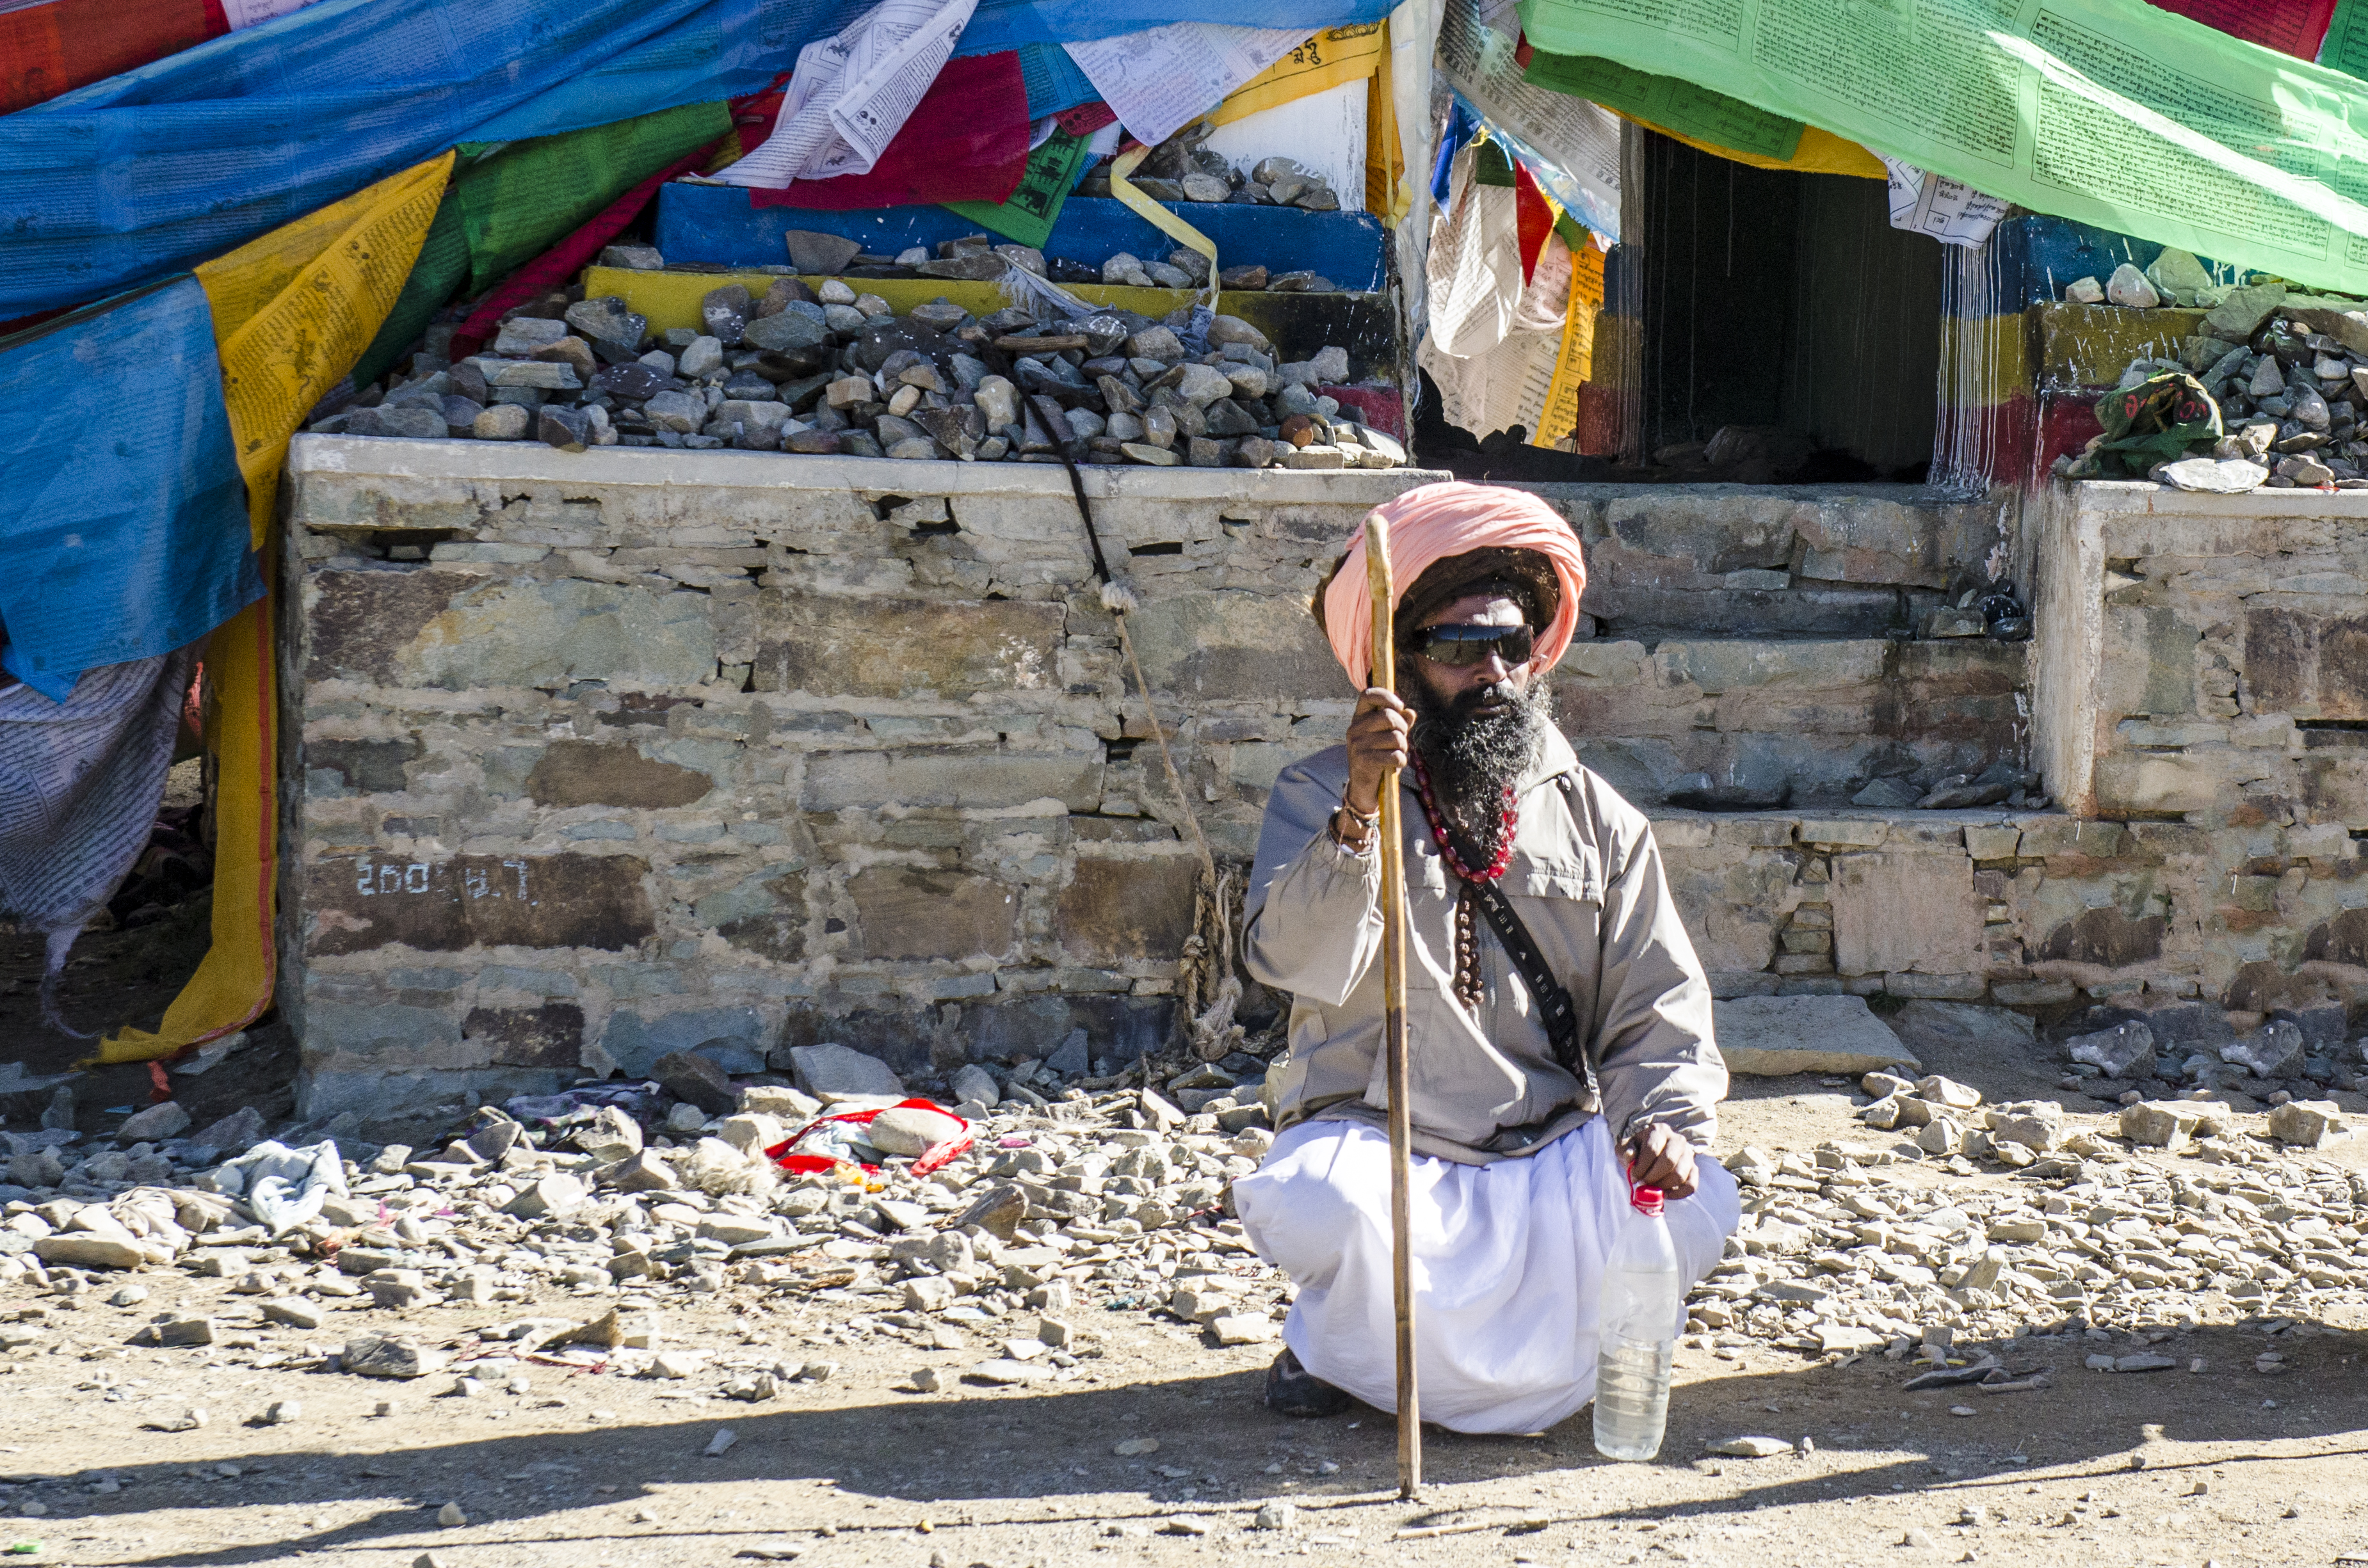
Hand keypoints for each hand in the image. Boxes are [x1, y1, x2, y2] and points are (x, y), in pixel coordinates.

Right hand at [1344, 686, 1412, 814]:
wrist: (1364, 787)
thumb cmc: (1378, 757)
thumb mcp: (1389, 737)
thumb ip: (1399, 723)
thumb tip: (1410, 712)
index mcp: (1359, 718)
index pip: (1368, 694)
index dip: (1387, 696)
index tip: (1398, 707)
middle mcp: (1355, 728)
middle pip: (1388, 716)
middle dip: (1403, 728)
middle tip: (1402, 739)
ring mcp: (1357, 744)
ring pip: (1395, 737)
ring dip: (1403, 747)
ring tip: (1398, 754)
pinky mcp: (1363, 761)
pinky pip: (1394, 756)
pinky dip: (1401, 761)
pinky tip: (1396, 765)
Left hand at [1622, 1123, 1698, 1199]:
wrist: (1651, 1153)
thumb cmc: (1637, 1150)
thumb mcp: (1625, 1147)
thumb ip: (1625, 1151)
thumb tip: (1630, 1157)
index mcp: (1659, 1130)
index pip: (1652, 1149)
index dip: (1641, 1167)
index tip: (1634, 1177)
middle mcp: (1677, 1140)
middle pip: (1669, 1161)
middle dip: (1653, 1177)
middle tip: (1644, 1183)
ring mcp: (1688, 1154)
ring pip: (1680, 1174)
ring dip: (1663, 1186)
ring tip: (1652, 1187)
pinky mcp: (1694, 1169)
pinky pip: (1691, 1185)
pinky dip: (1677, 1194)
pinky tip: (1664, 1194)